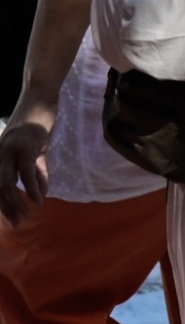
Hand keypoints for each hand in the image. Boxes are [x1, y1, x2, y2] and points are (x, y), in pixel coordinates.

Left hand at [0, 100, 53, 225]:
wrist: (40, 98)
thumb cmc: (38, 124)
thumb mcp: (36, 151)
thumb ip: (37, 172)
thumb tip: (41, 194)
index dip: (0, 204)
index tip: (10, 221)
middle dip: (5, 209)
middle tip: (17, 225)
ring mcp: (9, 149)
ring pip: (5, 183)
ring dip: (15, 203)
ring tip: (25, 218)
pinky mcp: (24, 146)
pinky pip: (25, 172)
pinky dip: (32, 188)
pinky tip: (38, 200)